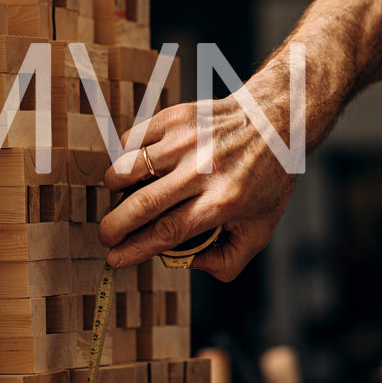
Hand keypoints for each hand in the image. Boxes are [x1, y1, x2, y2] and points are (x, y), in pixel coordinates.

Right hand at [100, 87, 297, 279]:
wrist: (276, 121)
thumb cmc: (266, 178)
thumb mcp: (261, 228)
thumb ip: (227, 261)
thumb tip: (183, 264)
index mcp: (224, 200)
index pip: (168, 231)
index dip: (135, 249)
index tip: (115, 258)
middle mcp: (203, 169)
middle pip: (142, 204)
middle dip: (114, 227)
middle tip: (106, 237)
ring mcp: (187, 140)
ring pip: (128, 169)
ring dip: (115, 190)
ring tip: (124, 199)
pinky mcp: (176, 118)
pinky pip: (131, 141)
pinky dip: (125, 158)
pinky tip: (137, 169)